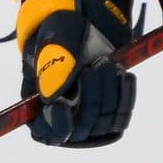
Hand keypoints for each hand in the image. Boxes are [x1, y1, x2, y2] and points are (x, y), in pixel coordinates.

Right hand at [20, 0, 137, 146]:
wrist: (88, 31)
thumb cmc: (62, 36)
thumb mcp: (52, 42)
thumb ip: (51, 66)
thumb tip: (52, 96)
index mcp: (38, 108)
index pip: (46, 131)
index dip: (56, 123)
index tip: (62, 105)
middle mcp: (64, 122)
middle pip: (81, 128)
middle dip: (91, 97)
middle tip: (95, 68)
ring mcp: (90, 122)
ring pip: (103, 122)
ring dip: (109, 91)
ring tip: (106, 63)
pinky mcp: (111, 116)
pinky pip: (122, 116)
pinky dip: (125, 95)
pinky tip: (121, 73)